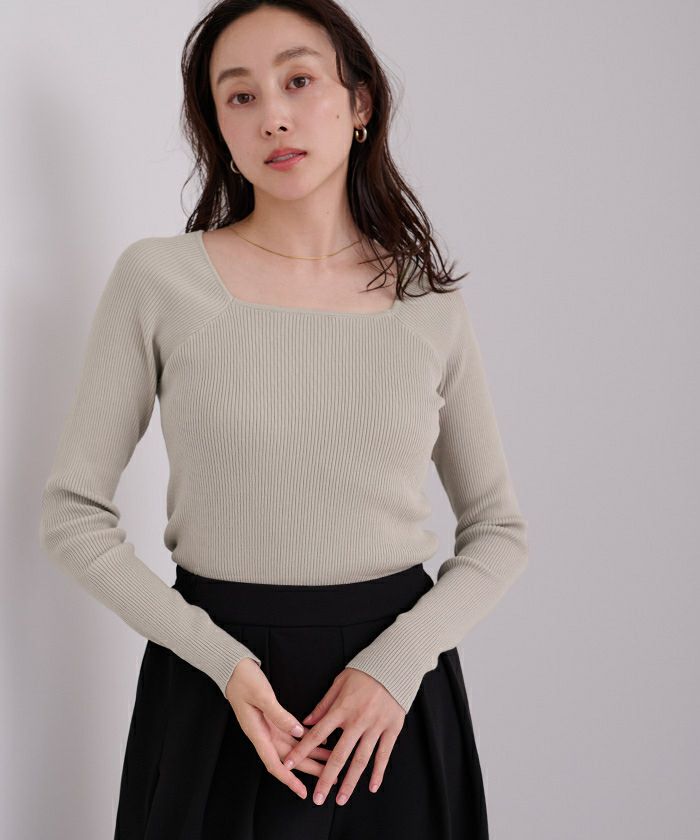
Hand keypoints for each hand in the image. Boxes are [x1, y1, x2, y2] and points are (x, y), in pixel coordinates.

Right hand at [225, 657, 336, 799]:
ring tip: (330, 761)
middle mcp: (263, 733)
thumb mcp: (261, 695)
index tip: (302, 791)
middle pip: (288, 758)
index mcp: (257, 732)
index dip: (289, 779)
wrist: (234, 667)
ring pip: (293, 747)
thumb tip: (298, 732)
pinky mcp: (272, 717)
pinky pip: (291, 733)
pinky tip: (320, 740)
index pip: (274, 763)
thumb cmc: (244, 680)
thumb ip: (279, 715)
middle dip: (309, 769)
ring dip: (311, 754)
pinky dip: (305, 738)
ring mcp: (268, 726)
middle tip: (329, 778)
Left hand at [281, 668, 405, 806]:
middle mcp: (357, 721)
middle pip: (338, 755)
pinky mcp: (392, 729)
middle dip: (325, 778)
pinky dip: (378, 772)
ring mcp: (375, 726)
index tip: (288, 765)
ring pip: (361, 760)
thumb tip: (306, 721)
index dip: (301, 751)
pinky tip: (371, 787)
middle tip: (317, 798)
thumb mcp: (339, 682)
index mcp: (341, 709)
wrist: (393, 665)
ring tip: (340, 800)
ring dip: (350, 782)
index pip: (316, 734)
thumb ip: (323, 704)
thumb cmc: (364, 673)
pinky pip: (384, 755)